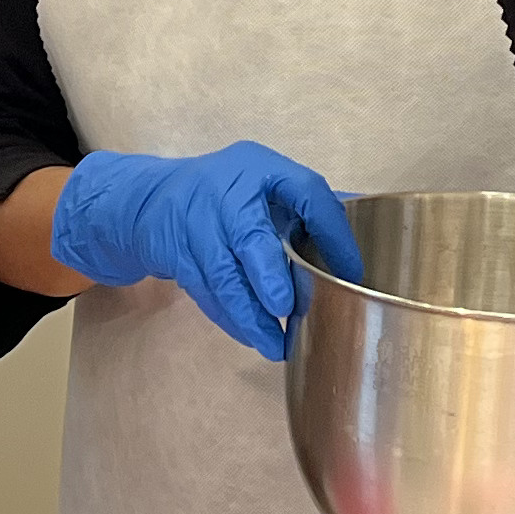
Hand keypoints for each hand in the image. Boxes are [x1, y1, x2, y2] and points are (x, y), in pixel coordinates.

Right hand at [50, 144, 364, 361]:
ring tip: (275, 345)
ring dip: (249, 315)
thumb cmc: (224, 193)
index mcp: (261, 168)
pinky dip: (228, 318)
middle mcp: (226, 191)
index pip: (306, 192)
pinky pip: (204, 291)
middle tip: (286, 310)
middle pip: (249, 235)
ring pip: (222, 275)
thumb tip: (364, 222)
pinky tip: (251, 336)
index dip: (332, 231)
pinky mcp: (173, 253)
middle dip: (269, 277)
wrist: (150, 200)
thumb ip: (309, 205)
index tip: (351, 271)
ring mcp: (194, 223)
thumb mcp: (265, 184)